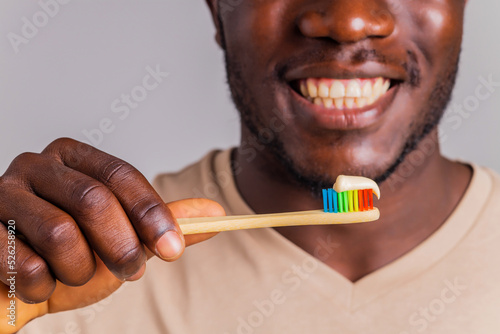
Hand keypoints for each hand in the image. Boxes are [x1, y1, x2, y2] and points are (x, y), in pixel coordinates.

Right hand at [0, 138, 223, 331]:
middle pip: (94, 201)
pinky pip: (24, 263)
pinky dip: (44, 285)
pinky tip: (42, 280)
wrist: (25, 285)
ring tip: (77, 275)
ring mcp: (3, 193)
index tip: (174, 248)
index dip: (152, 214)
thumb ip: (166, 224)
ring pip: (60, 234)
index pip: (121, 176)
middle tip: (132, 271)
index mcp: (76, 158)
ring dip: (80, 270)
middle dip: (121, 246)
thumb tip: (217, 213)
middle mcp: (38, 165)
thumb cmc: (76, 254)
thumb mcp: (126, 237)